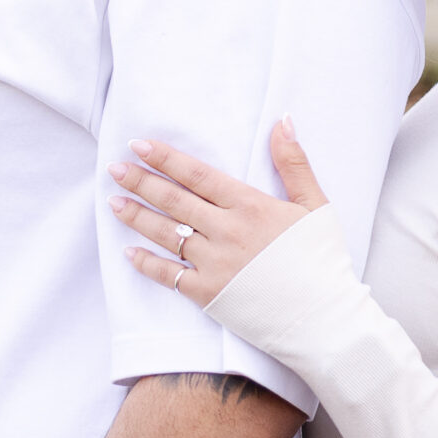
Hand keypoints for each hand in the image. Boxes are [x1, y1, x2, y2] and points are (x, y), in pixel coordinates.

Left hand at [108, 120, 328, 308]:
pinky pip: (170, 276)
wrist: (324, 317)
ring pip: (166, 234)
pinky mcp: (209, 294)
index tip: (138, 145)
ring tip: (113, 202)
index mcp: (251, 205)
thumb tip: (281, 120)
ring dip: (137, 217)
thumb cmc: (324, 260)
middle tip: (114, 169)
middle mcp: (227, 231)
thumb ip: (294, 163)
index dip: (166, 159)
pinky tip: (129, 252)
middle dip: (141, 182)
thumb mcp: (316, 205)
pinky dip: (147, 264)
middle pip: (174, 201)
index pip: (198, 175)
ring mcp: (215, 264)